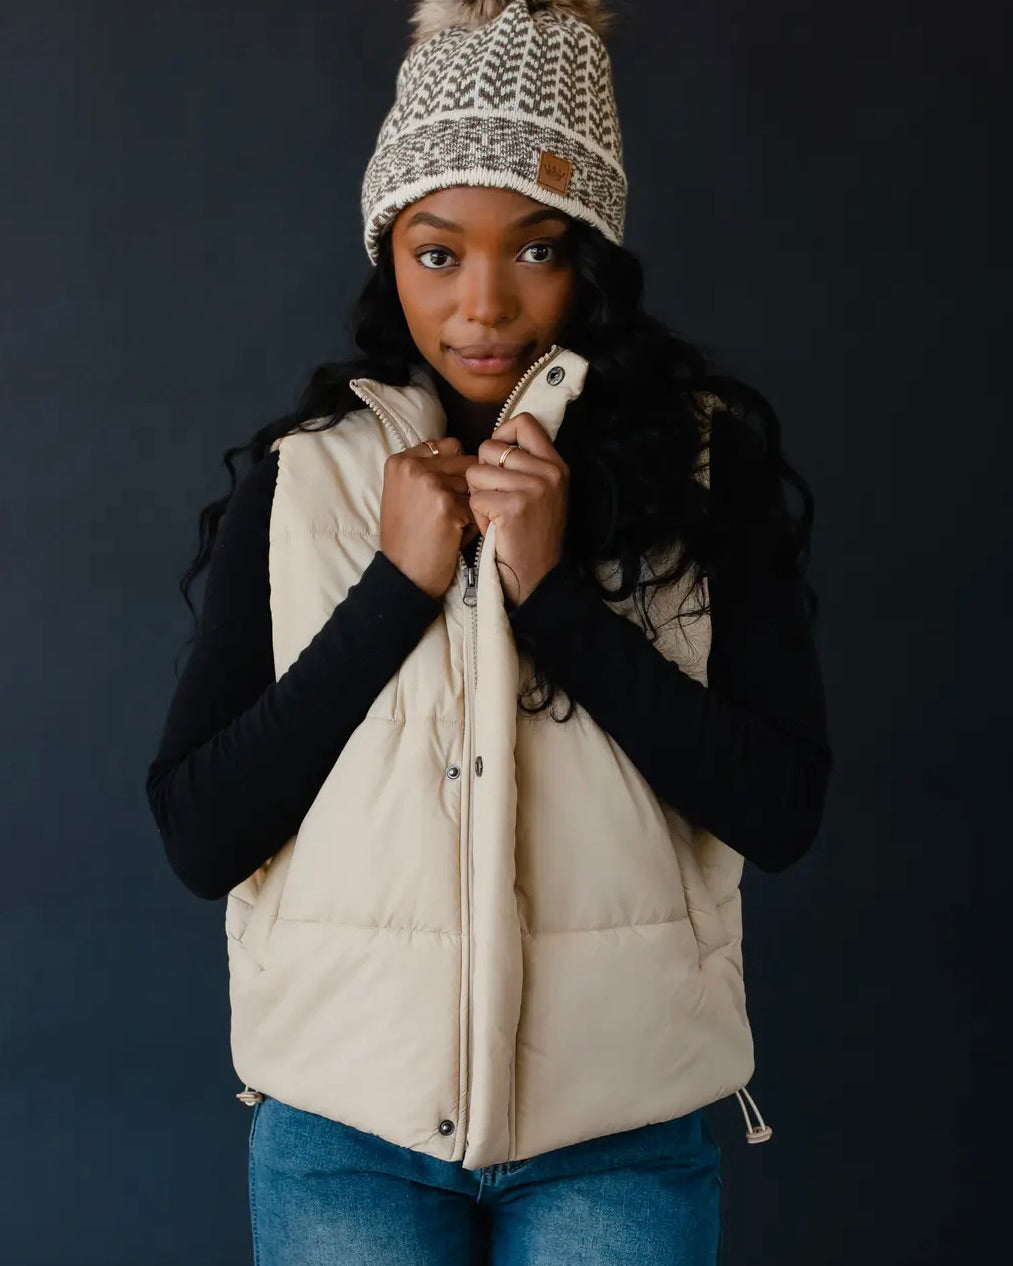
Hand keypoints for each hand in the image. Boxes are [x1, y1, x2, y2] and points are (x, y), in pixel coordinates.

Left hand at [465, 412, 569, 608]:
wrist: (538, 578)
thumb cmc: (532, 535)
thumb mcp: (542, 493)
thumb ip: (527, 464)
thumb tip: (496, 439)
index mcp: (556, 465)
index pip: (524, 422)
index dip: (501, 435)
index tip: (498, 458)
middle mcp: (548, 472)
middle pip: (490, 448)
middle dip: (482, 473)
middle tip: (495, 497)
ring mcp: (532, 488)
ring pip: (476, 473)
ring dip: (478, 496)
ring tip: (494, 515)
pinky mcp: (513, 507)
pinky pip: (475, 498)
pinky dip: (477, 516)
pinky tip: (493, 528)